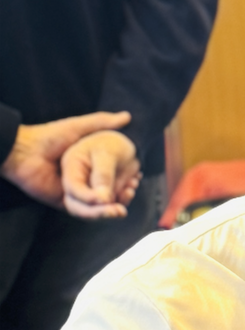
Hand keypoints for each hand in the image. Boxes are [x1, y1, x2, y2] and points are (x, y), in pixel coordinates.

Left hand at [0, 111, 131, 207]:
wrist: (23, 151)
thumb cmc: (50, 137)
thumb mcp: (80, 127)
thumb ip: (102, 122)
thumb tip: (127, 116)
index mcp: (87, 165)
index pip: (111, 176)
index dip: (125, 179)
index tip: (136, 178)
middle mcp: (82, 180)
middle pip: (108, 193)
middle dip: (122, 196)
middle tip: (131, 191)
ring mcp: (73, 193)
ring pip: (98, 205)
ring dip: (111, 208)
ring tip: (122, 207)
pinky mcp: (64, 203)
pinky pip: (83, 212)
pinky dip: (96, 213)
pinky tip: (109, 208)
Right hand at [61, 129, 140, 218]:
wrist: (128, 144)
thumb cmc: (114, 144)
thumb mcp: (107, 154)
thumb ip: (103, 176)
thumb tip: (102, 199)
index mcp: (71, 166)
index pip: (73, 189)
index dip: (87, 198)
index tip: (105, 200)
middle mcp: (76, 181)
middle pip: (78, 206)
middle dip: (99, 212)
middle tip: (119, 212)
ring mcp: (89, 190)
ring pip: (94, 210)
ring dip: (113, 207)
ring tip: (130, 190)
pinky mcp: (103, 196)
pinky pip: (110, 206)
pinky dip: (123, 200)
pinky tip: (132, 186)